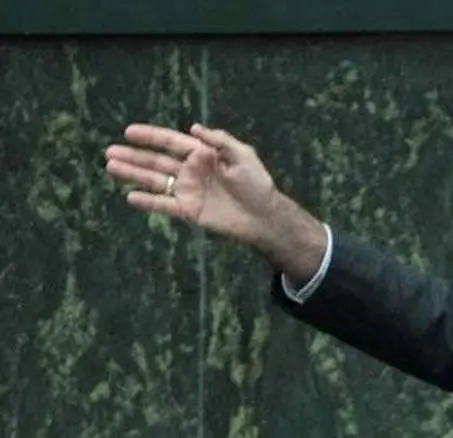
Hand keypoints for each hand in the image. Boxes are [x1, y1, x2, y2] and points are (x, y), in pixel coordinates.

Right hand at [105, 124, 276, 240]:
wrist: (264, 216)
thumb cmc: (257, 184)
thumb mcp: (243, 155)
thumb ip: (220, 140)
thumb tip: (194, 127)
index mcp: (201, 154)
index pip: (170, 142)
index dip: (150, 136)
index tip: (128, 132)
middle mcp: (190, 171)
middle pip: (156, 161)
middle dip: (133, 156)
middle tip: (109, 152)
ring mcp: (187, 190)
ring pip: (154, 180)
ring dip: (133, 174)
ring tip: (110, 167)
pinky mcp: (188, 210)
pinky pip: (163, 204)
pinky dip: (148, 201)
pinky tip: (130, 197)